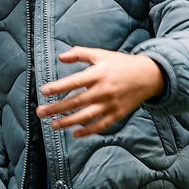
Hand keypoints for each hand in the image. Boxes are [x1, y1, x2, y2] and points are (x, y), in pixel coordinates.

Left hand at [37, 47, 165, 136]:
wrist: (148, 76)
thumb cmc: (121, 64)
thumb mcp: (101, 54)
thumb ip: (80, 54)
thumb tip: (60, 57)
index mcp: (98, 74)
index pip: (74, 82)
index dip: (58, 87)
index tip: (43, 91)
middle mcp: (103, 90)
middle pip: (76, 102)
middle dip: (56, 108)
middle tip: (40, 112)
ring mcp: (110, 104)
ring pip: (86, 116)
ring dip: (68, 122)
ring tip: (52, 125)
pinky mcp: (117, 114)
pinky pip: (100, 125)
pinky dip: (88, 131)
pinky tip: (74, 134)